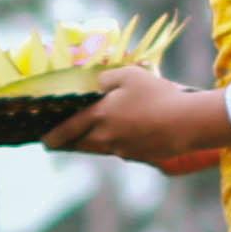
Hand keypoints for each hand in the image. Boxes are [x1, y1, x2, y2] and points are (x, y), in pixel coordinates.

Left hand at [45, 68, 230, 174]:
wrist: (186, 123)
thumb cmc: (157, 94)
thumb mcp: (129, 75)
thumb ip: (106, 78)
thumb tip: (96, 84)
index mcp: (100, 115)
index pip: (69, 128)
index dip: (54, 136)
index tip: (43, 141)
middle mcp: (106, 136)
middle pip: (81, 144)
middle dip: (69, 143)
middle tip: (61, 141)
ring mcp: (123, 149)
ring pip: (100, 148)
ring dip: (91, 144)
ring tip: (90, 137)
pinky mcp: (138, 156)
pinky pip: (119, 150)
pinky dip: (115, 144)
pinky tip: (124, 135)